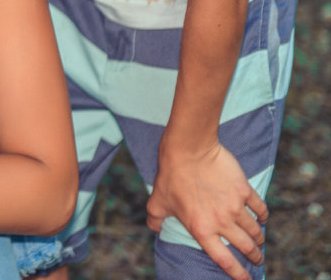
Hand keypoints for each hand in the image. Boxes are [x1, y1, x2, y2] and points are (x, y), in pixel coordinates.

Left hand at [146, 140, 267, 279]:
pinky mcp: (244, 190)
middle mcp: (222, 222)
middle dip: (254, 256)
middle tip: (257, 259)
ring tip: (259, 241)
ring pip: (255, 230)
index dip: (238, 273)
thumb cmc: (171, 176)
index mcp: (201, 229)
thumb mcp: (157, 201)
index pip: (224, 260)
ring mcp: (235, 206)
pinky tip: (262, 217)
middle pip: (246, 247)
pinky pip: (260, 209)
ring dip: (259, 238)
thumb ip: (155, 218)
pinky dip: (263, 216)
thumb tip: (154, 228)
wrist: (189, 150)